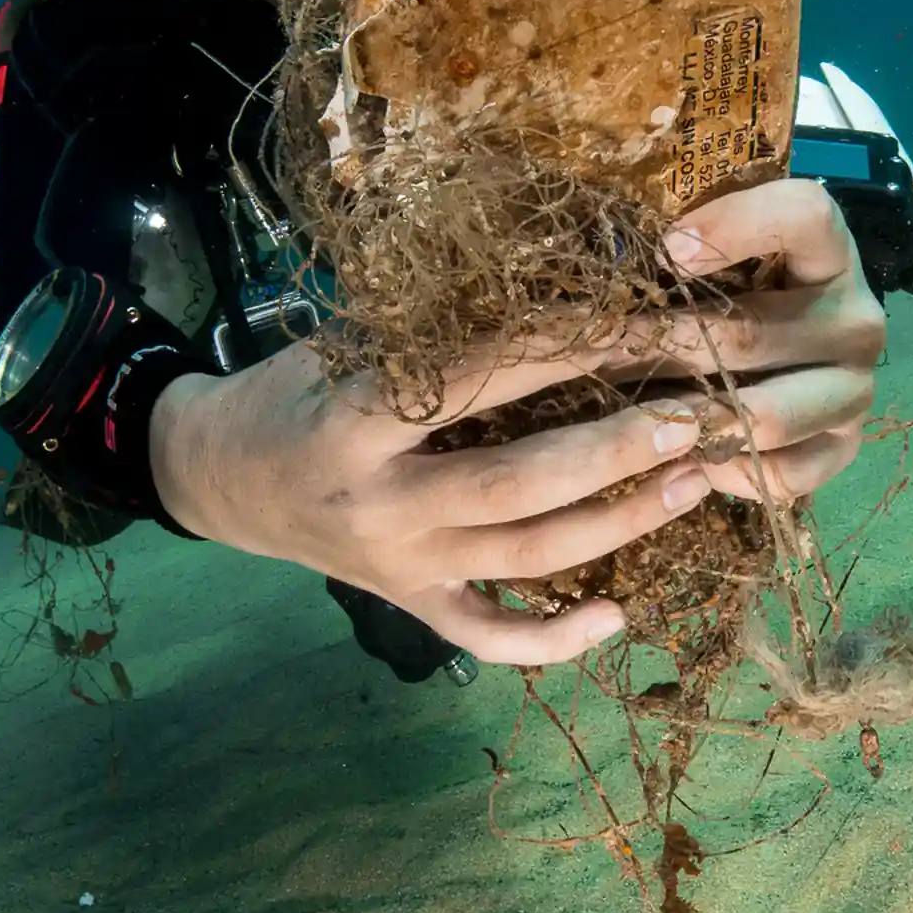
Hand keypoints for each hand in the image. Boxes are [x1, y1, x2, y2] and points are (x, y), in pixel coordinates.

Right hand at [149, 337, 711, 665]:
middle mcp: (381, 502)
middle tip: (692, 417)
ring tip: (693, 483)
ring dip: (620, 524)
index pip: (477, 376)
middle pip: (519, 482)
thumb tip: (558, 274)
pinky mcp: (409, 606)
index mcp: (355, 418)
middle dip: (616, 450)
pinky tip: (620, 617)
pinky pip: (491, 637)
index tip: (641, 322)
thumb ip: (431, 325)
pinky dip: (556, 638)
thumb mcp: (344, 342)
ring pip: (527, 556)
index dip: (566, 348)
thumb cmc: (294, 391)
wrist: (219, 476)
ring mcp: (399, 566)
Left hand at [627, 177, 886, 506]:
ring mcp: (856, 388)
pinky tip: (685, 460)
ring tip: (634, 417)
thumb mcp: (722, 252)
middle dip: (663, 345)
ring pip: (766, 416)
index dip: (735, 226)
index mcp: (829, 250)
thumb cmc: (736, 288)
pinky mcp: (844, 446)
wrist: (798, 352)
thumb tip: (603, 267)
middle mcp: (856, 319)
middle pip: (750, 335)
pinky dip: (727, 473)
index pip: (804, 216)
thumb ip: (683, 246)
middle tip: (596, 351)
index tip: (666, 247)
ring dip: (690, 418)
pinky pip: (783, 475)